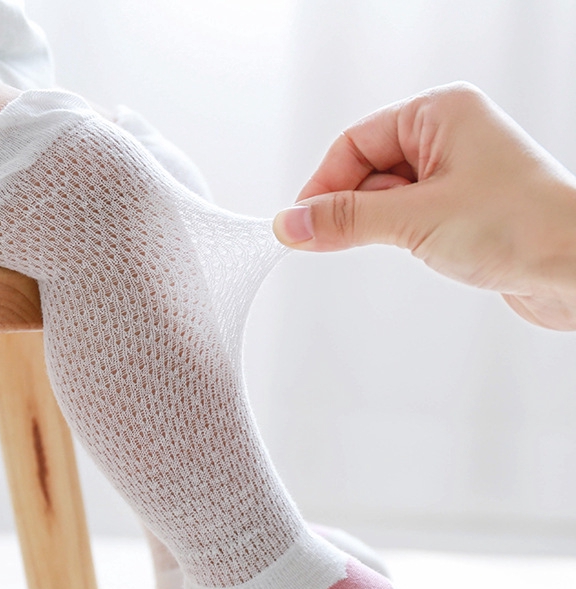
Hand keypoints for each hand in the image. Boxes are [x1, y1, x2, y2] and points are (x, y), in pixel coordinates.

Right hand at [273, 82, 575, 330]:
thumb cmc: (522, 225)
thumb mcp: (416, 218)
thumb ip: (346, 220)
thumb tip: (291, 223)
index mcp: (440, 114)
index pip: (354, 142)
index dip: (323, 185)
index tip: (300, 224)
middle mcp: (448, 138)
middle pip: (366, 169)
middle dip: (351, 208)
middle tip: (332, 241)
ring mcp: (456, 175)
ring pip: (385, 198)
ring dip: (378, 226)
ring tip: (407, 242)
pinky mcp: (461, 211)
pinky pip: (407, 218)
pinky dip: (397, 237)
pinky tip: (418, 250)